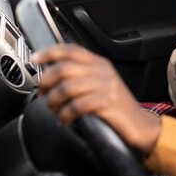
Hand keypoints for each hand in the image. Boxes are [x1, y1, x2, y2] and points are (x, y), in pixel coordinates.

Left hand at [33, 44, 160, 152]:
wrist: (140, 125)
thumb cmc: (116, 107)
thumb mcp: (100, 84)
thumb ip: (81, 76)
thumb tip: (51, 74)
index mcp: (100, 63)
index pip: (72, 50)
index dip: (50, 52)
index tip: (36, 59)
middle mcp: (103, 71)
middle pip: (64, 68)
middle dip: (46, 82)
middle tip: (43, 94)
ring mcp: (107, 86)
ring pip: (67, 88)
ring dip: (54, 102)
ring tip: (54, 110)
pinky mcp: (108, 102)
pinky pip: (77, 106)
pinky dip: (65, 114)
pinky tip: (64, 120)